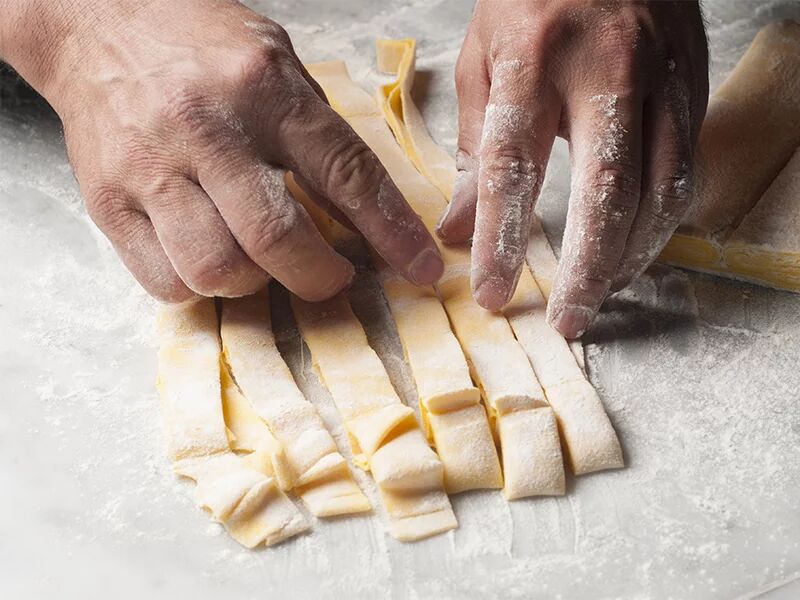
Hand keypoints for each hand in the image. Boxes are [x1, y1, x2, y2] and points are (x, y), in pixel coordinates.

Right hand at [1, 0, 442, 301]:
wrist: (97, 22)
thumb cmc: (201, 44)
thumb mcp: (278, 63)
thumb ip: (319, 136)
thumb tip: (367, 215)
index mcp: (262, 87)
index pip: (343, 172)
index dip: (390, 230)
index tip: (419, 267)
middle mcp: (206, 128)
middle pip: (275, 238)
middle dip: (319, 277)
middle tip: (333, 276)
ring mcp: (151, 168)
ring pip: (216, 269)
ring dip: (255, 284)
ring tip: (261, 262)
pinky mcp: (108, 202)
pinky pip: (164, 281)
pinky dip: (201, 288)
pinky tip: (211, 258)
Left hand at [441, 0, 707, 336]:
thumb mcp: (483, 55)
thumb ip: (472, 144)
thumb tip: (456, 228)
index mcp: (534, 58)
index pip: (513, 166)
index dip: (502, 237)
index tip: (493, 291)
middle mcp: (606, 71)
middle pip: (605, 190)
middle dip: (587, 267)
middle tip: (568, 321)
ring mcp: (661, 80)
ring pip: (659, 189)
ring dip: (629, 255)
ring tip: (598, 293)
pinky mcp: (694, 89)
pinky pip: (685, 171)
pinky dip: (660, 223)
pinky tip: (632, 248)